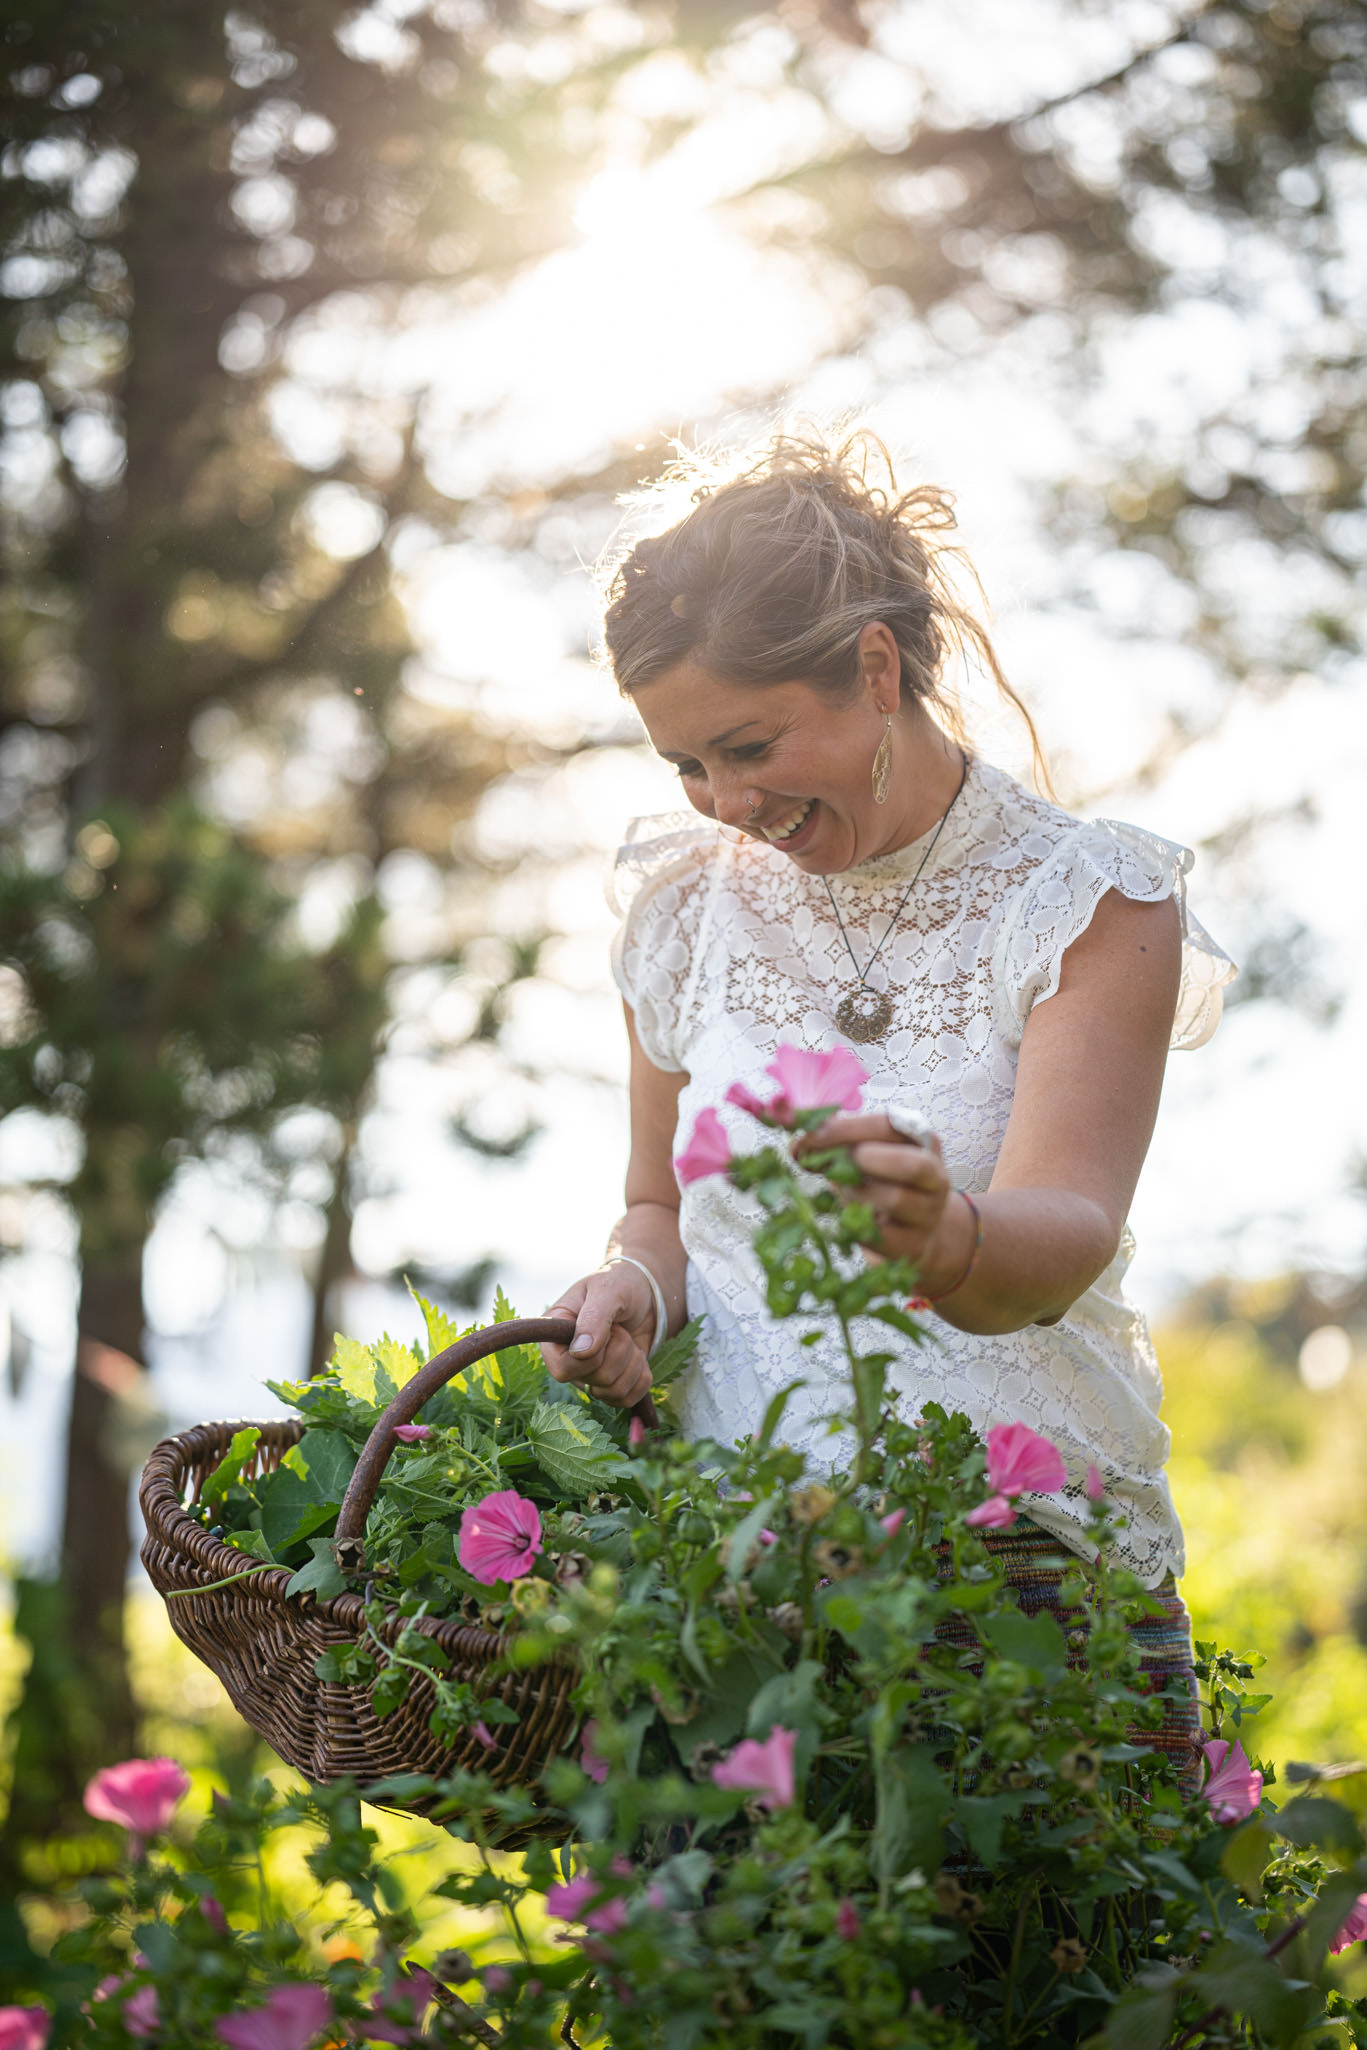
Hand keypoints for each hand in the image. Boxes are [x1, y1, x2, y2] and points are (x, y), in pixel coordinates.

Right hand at [542, 1263, 655, 1409]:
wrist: (646, 1292)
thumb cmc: (621, 1283)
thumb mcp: (608, 1290)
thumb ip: (594, 1317)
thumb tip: (580, 1352)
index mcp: (554, 1334)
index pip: (562, 1369)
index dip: (591, 1357)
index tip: (607, 1330)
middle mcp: (567, 1359)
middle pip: (596, 1381)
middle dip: (620, 1351)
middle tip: (619, 1328)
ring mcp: (589, 1375)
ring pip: (613, 1392)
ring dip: (633, 1363)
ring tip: (627, 1338)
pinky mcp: (611, 1384)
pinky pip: (628, 1399)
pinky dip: (642, 1376)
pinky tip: (637, 1355)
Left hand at [800, 1113, 958, 1274]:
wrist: (916, 1234)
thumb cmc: (883, 1184)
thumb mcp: (867, 1155)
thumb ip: (835, 1145)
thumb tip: (797, 1146)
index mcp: (921, 1140)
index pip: (887, 1126)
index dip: (844, 1130)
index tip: (808, 1136)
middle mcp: (935, 1175)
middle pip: (910, 1165)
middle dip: (864, 1162)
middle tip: (831, 1167)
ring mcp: (928, 1213)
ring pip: (892, 1200)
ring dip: (855, 1196)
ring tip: (844, 1195)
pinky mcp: (913, 1245)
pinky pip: (878, 1234)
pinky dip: (852, 1225)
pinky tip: (846, 1219)